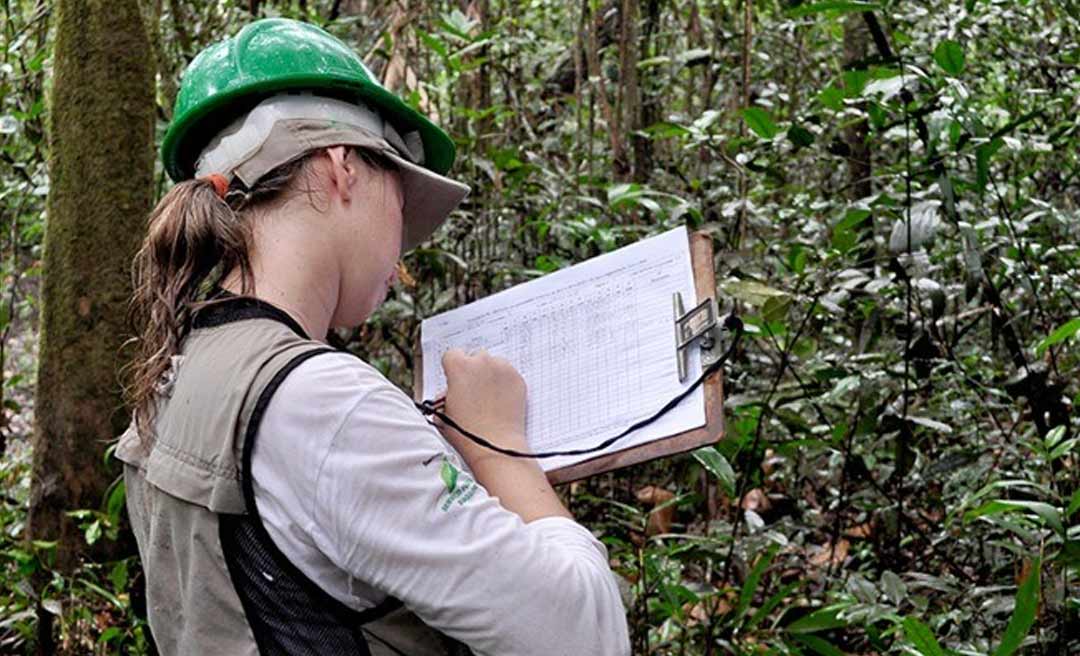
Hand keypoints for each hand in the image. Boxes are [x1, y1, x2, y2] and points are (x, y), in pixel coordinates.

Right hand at [439, 348, 528, 466]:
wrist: (495, 446)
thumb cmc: (468, 433)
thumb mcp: (443, 412)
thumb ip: (445, 395)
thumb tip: (450, 392)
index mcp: (459, 366)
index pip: (452, 355)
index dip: (452, 368)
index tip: (455, 378)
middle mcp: (482, 362)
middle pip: (475, 357)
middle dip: (473, 371)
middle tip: (472, 392)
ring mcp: (502, 368)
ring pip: (494, 364)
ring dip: (490, 375)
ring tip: (488, 398)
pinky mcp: (517, 378)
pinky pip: (508, 375)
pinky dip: (505, 384)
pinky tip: (500, 401)